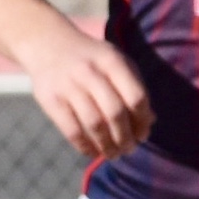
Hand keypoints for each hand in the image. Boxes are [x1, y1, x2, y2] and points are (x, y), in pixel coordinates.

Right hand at [22, 29, 151, 162]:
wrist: (47, 44)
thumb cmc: (90, 58)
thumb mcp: (115, 61)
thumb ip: (134, 86)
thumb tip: (150, 121)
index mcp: (111, 61)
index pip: (136, 96)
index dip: (143, 120)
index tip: (143, 134)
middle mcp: (90, 72)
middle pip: (115, 113)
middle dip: (126, 137)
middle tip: (129, 148)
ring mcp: (68, 86)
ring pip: (94, 125)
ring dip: (107, 146)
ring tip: (113, 154)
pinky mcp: (51, 100)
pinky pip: (71, 130)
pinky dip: (85, 146)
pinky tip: (93, 152)